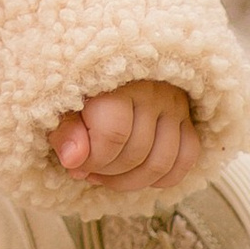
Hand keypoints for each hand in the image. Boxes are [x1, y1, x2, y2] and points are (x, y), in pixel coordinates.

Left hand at [52, 80, 200, 195]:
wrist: (107, 67)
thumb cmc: (81, 91)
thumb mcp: (63, 105)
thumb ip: (66, 131)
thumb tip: (73, 161)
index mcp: (117, 81)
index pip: (113, 134)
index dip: (93, 161)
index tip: (76, 165)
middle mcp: (151, 90)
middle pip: (136, 153)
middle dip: (108, 173)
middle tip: (90, 172)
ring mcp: (173, 104)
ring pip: (161, 163)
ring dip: (132, 181)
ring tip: (109, 177)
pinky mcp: (186, 117)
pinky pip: (186, 159)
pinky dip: (163, 178)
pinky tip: (138, 176)